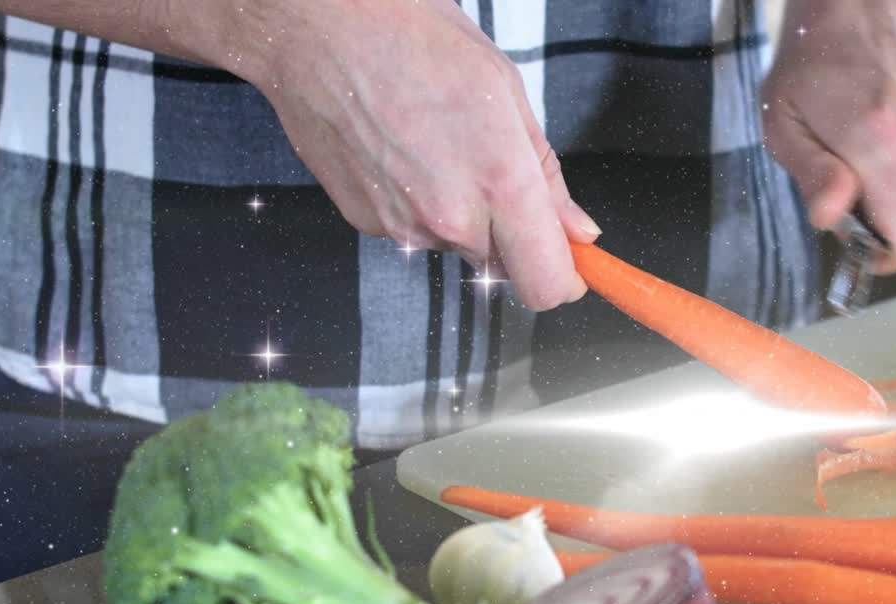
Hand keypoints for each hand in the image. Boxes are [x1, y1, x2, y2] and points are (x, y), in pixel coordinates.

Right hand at [233, 0, 600, 309]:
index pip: (546, 283)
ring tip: (438, 142)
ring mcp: (404, 226)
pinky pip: (416, 229)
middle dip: (512, 232)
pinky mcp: (368, 223)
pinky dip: (420, 201)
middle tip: (494, 168)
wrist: (318, 28)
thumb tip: (577, 230)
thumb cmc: (412, 38)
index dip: (565, 278)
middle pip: (504, 265)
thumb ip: (546, 176)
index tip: (573, 265)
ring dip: (462, 211)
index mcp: (499, 183)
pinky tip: (404, 150)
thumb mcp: (505, 93)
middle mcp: (450, 218)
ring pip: (458, 243)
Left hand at [761, 0, 895, 273]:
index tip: (858, 244)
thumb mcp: (784, 123)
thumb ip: (810, 175)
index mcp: (881, 141)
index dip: (885, 258)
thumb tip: (830, 219)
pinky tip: (888, 151)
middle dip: (884, 230)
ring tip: (866, 165)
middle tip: (850, 193)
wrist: (865, 11)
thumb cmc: (817, 64)